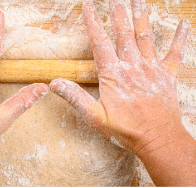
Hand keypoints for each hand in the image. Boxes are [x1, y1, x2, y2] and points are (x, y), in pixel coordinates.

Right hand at [50, 0, 195, 185]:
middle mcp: (133, 66)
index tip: (88, 6)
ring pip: (145, 37)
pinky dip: (180, 38)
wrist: (157, 138)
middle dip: (118, 13)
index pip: (100, 42)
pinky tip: (183, 24)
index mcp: (113, 74)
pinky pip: (175, 53)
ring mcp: (152, 69)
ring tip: (138, 0)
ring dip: (141, 16)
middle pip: (124, 33)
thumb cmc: (126, 129)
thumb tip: (54, 83)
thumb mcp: (94, 116)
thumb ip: (75, 98)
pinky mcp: (167, 76)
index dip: (93, 22)